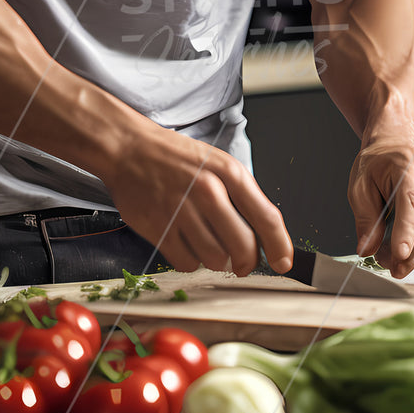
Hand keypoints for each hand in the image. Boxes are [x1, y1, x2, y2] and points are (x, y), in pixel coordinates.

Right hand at [102, 121, 292, 277]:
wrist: (129, 149)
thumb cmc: (176, 158)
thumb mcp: (218, 164)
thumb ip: (242, 196)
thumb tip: (265, 236)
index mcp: (229, 173)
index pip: (266, 217)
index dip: (279, 246)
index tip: (283, 262)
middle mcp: (208, 191)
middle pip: (243, 246)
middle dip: (247, 262)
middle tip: (243, 262)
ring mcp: (182, 211)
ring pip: (216, 260)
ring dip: (217, 261)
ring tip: (208, 244)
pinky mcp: (158, 228)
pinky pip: (187, 263)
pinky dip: (191, 261)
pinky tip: (187, 243)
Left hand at [348, 123, 413, 278]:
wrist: (396, 143)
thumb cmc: (377, 162)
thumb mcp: (359, 187)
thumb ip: (365, 219)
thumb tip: (367, 249)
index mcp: (408, 166)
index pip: (412, 203)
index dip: (407, 232)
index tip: (399, 256)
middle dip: (412, 251)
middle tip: (393, 267)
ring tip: (402, 262)